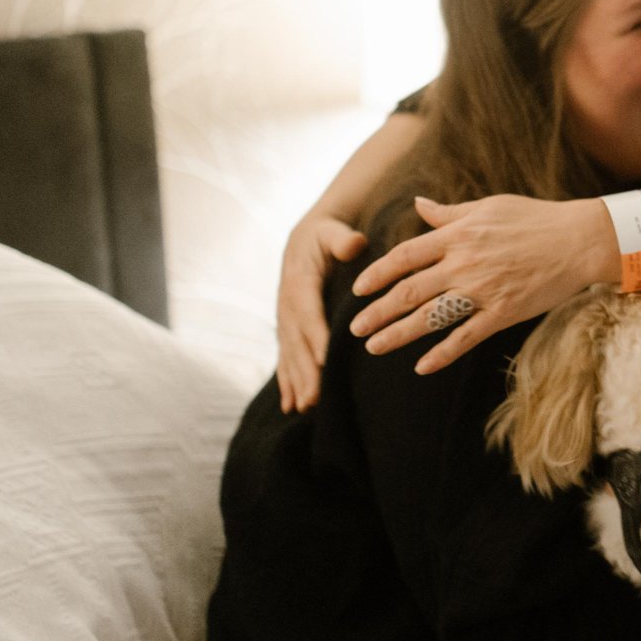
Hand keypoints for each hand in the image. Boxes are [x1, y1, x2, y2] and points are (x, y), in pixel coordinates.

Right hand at [276, 214, 365, 412]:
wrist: (306, 238)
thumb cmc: (326, 235)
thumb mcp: (333, 231)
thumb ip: (343, 239)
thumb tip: (354, 244)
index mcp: (299, 282)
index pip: (308, 312)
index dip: (315, 336)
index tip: (324, 360)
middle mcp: (287, 305)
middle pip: (297, 343)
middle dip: (304, 372)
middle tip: (314, 399)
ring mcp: (285, 320)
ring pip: (290, 356)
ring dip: (296, 383)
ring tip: (303, 409)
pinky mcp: (288, 331)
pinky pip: (286, 359)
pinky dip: (287, 383)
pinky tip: (291, 407)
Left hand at [349, 194, 611, 373]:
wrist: (578, 240)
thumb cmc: (535, 218)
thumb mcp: (489, 206)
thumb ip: (449, 213)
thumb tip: (419, 204)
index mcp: (458, 235)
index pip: (405, 256)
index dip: (378, 274)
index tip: (358, 289)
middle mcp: (464, 263)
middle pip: (409, 291)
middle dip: (377, 311)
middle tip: (355, 328)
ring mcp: (483, 290)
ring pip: (430, 317)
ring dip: (398, 334)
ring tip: (373, 347)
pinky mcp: (503, 312)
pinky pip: (466, 337)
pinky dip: (442, 354)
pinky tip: (421, 367)